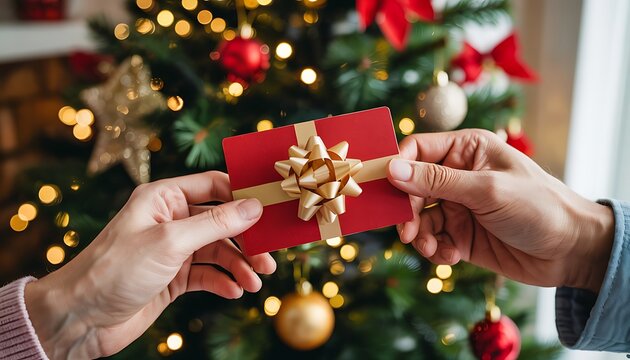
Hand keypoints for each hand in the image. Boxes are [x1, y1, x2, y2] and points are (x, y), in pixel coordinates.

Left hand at [24, 171, 275, 358]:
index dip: (244, 194)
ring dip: (240, 266)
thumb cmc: (114, 270)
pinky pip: (209, 274)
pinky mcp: (174, 277)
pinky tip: (235, 291)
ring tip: (255, 282)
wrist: (80, 319)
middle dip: (247, 240)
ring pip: (219, 251)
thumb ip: (215, 224)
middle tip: (268, 259)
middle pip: (223, 222)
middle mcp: (171, 220)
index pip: (214, 185)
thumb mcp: (170, 242)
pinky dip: (224, 281)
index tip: (271, 208)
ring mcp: (173, 250)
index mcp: (164, 198)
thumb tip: (254, 207)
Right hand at [387, 129, 613, 292]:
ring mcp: (457, 206)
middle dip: (407, 210)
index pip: (417, 149)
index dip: (397, 166)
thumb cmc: (538, 207)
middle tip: (408, 232)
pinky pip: (432, 240)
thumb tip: (393, 170)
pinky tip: (450, 257)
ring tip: (432, 250)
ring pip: (418, 217)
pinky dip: (435, 250)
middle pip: (411, 187)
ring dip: (419, 235)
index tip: (383, 189)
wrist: (572, 251)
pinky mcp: (460, 234)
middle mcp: (457, 175)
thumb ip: (437, 181)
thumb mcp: (486, 190)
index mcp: (466, 149)